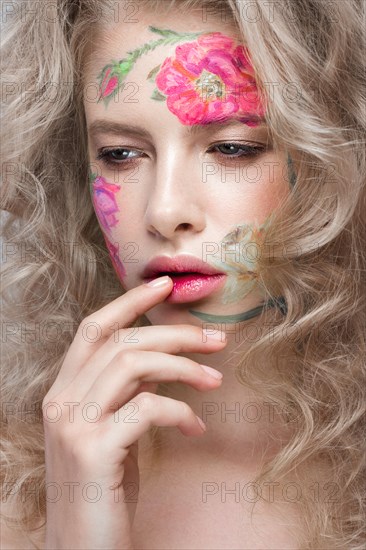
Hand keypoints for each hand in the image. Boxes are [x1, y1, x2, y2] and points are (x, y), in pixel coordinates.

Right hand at [42, 276, 226, 548]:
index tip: (165, 285)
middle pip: (122, 341)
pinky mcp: (93, 450)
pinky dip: (180, 411)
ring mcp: (73, 424)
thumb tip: (161, 357)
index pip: (94, 328)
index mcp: (64, 390)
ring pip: (133, 364)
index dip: (129, 302)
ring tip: (216, 379)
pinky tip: (196, 427)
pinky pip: (147, 407)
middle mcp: (61, 400)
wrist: (82, 548)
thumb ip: (125, 391)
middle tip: (217, 339)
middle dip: (175, 333)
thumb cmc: (103, 488)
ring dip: (184, 366)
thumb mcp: (112, 429)